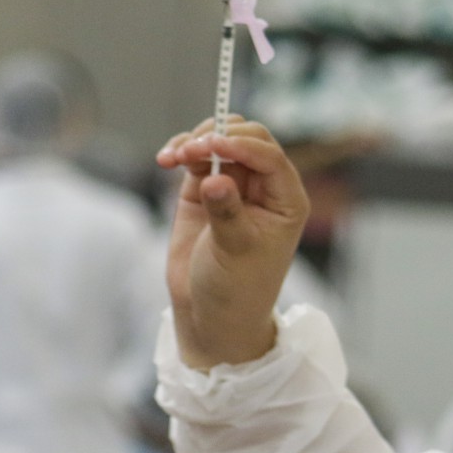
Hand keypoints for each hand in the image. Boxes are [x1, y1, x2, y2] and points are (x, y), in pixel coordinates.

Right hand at [155, 116, 310, 369]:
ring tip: (173, 158)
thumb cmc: (236, 289)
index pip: (269, 157)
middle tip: (191, 152)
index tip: (214, 146)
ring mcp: (234, 185)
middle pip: (246, 138)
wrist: (210, 314)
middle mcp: (263, 187)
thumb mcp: (235, 252)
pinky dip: (181, 151)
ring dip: (195, 141)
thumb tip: (216, 179)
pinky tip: (166, 159)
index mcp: (286, 200)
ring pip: (219, 141)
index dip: (242, 145)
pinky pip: (196, 156)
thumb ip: (226, 213)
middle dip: (218, 137)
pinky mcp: (204, 189)